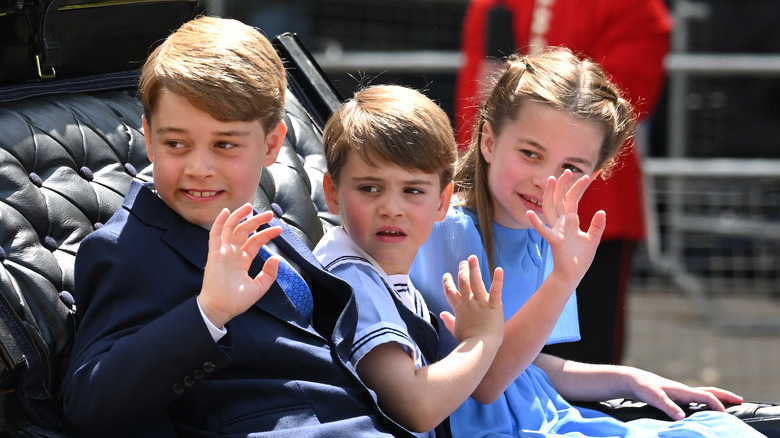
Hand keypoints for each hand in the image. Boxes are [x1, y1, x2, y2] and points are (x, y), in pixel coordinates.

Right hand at [199, 204, 281, 327]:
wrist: (220, 309)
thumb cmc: (236, 301)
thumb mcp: (259, 287)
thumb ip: (269, 274)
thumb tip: (276, 259)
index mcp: (242, 261)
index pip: (255, 242)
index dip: (266, 234)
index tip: (279, 230)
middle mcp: (233, 254)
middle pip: (244, 232)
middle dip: (256, 221)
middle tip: (269, 214)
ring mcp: (223, 252)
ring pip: (230, 229)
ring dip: (239, 216)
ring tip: (250, 207)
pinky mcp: (214, 254)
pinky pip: (215, 235)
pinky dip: (220, 223)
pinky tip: (226, 212)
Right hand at [440, 255, 503, 343]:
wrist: (480, 347)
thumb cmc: (468, 341)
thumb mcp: (455, 330)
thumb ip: (448, 320)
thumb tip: (442, 314)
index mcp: (459, 308)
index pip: (450, 292)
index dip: (447, 283)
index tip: (446, 275)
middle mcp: (468, 302)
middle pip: (463, 282)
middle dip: (462, 271)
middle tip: (463, 262)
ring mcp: (481, 303)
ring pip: (476, 282)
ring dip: (474, 268)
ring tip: (472, 258)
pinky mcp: (493, 305)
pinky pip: (495, 290)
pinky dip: (498, 280)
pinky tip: (499, 269)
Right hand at [526, 169, 605, 286]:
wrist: (573, 275)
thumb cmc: (580, 259)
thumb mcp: (593, 240)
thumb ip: (597, 226)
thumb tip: (602, 211)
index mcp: (570, 221)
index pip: (573, 200)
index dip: (579, 188)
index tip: (588, 175)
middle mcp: (561, 223)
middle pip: (560, 199)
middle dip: (563, 185)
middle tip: (567, 170)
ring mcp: (556, 230)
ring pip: (551, 208)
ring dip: (550, 194)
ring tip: (551, 180)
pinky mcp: (554, 241)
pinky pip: (543, 231)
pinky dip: (536, 223)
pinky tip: (529, 213)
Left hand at [625, 367, 744, 419]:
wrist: (633, 380)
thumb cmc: (643, 388)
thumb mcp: (654, 398)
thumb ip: (667, 407)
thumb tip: (682, 418)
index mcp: (682, 390)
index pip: (706, 396)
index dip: (717, 405)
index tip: (725, 415)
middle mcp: (684, 390)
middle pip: (709, 391)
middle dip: (725, 395)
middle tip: (740, 400)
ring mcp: (680, 392)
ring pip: (703, 394)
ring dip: (717, 397)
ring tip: (728, 403)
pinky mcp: (675, 396)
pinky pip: (696, 398)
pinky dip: (705, 401)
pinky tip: (705, 407)